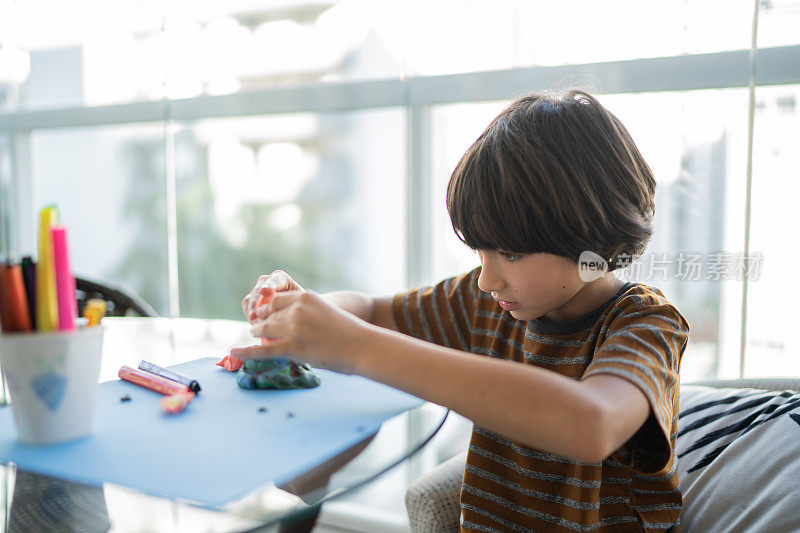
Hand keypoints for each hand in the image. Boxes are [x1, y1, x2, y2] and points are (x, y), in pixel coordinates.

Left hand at [231, 290, 369, 374]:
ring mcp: (293, 328)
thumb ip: (305, 312)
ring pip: (263, 330)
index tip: (262, 316)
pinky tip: (234, 351)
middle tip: (257, 330)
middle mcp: (296, 309)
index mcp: (305, 297)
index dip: (266, 310)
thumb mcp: (325, 311)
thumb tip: (288, 322)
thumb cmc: (349, 331)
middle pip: (267, 315)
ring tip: (253, 338)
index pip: (275, 300)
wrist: (362, 346)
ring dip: (257, 335)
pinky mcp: (292, 347)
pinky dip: (246, 351)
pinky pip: (262, 350)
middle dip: (261, 323)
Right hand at [242, 270, 303, 323]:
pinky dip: (250, 315)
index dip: (270, 285)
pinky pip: (246, 306)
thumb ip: (294, 305)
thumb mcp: (301, 305)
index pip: (275, 280)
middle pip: (258, 290)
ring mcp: (258, 289)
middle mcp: (268, 280)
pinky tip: (255, 325)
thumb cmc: (301, 307)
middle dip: (255, 303)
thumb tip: (285, 314)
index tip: (264, 292)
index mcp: (282, 278)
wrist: (295, 311)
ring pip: (250, 299)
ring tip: (255, 324)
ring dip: (251, 312)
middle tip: (255, 315)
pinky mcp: (251, 299)